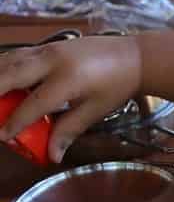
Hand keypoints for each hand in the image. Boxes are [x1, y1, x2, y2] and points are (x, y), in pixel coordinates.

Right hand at [0, 35, 141, 162]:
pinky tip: (0, 79)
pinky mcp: (47, 45)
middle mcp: (52, 60)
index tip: (3, 136)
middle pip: (10, 75)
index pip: (33, 104)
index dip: (16, 122)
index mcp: (67, 80)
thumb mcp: (95, 111)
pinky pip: (18, 54)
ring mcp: (48, 48)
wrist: (132, 57)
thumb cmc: (116, 86)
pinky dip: (4, 66)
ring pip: (9, 60)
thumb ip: (69, 130)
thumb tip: (53, 156)